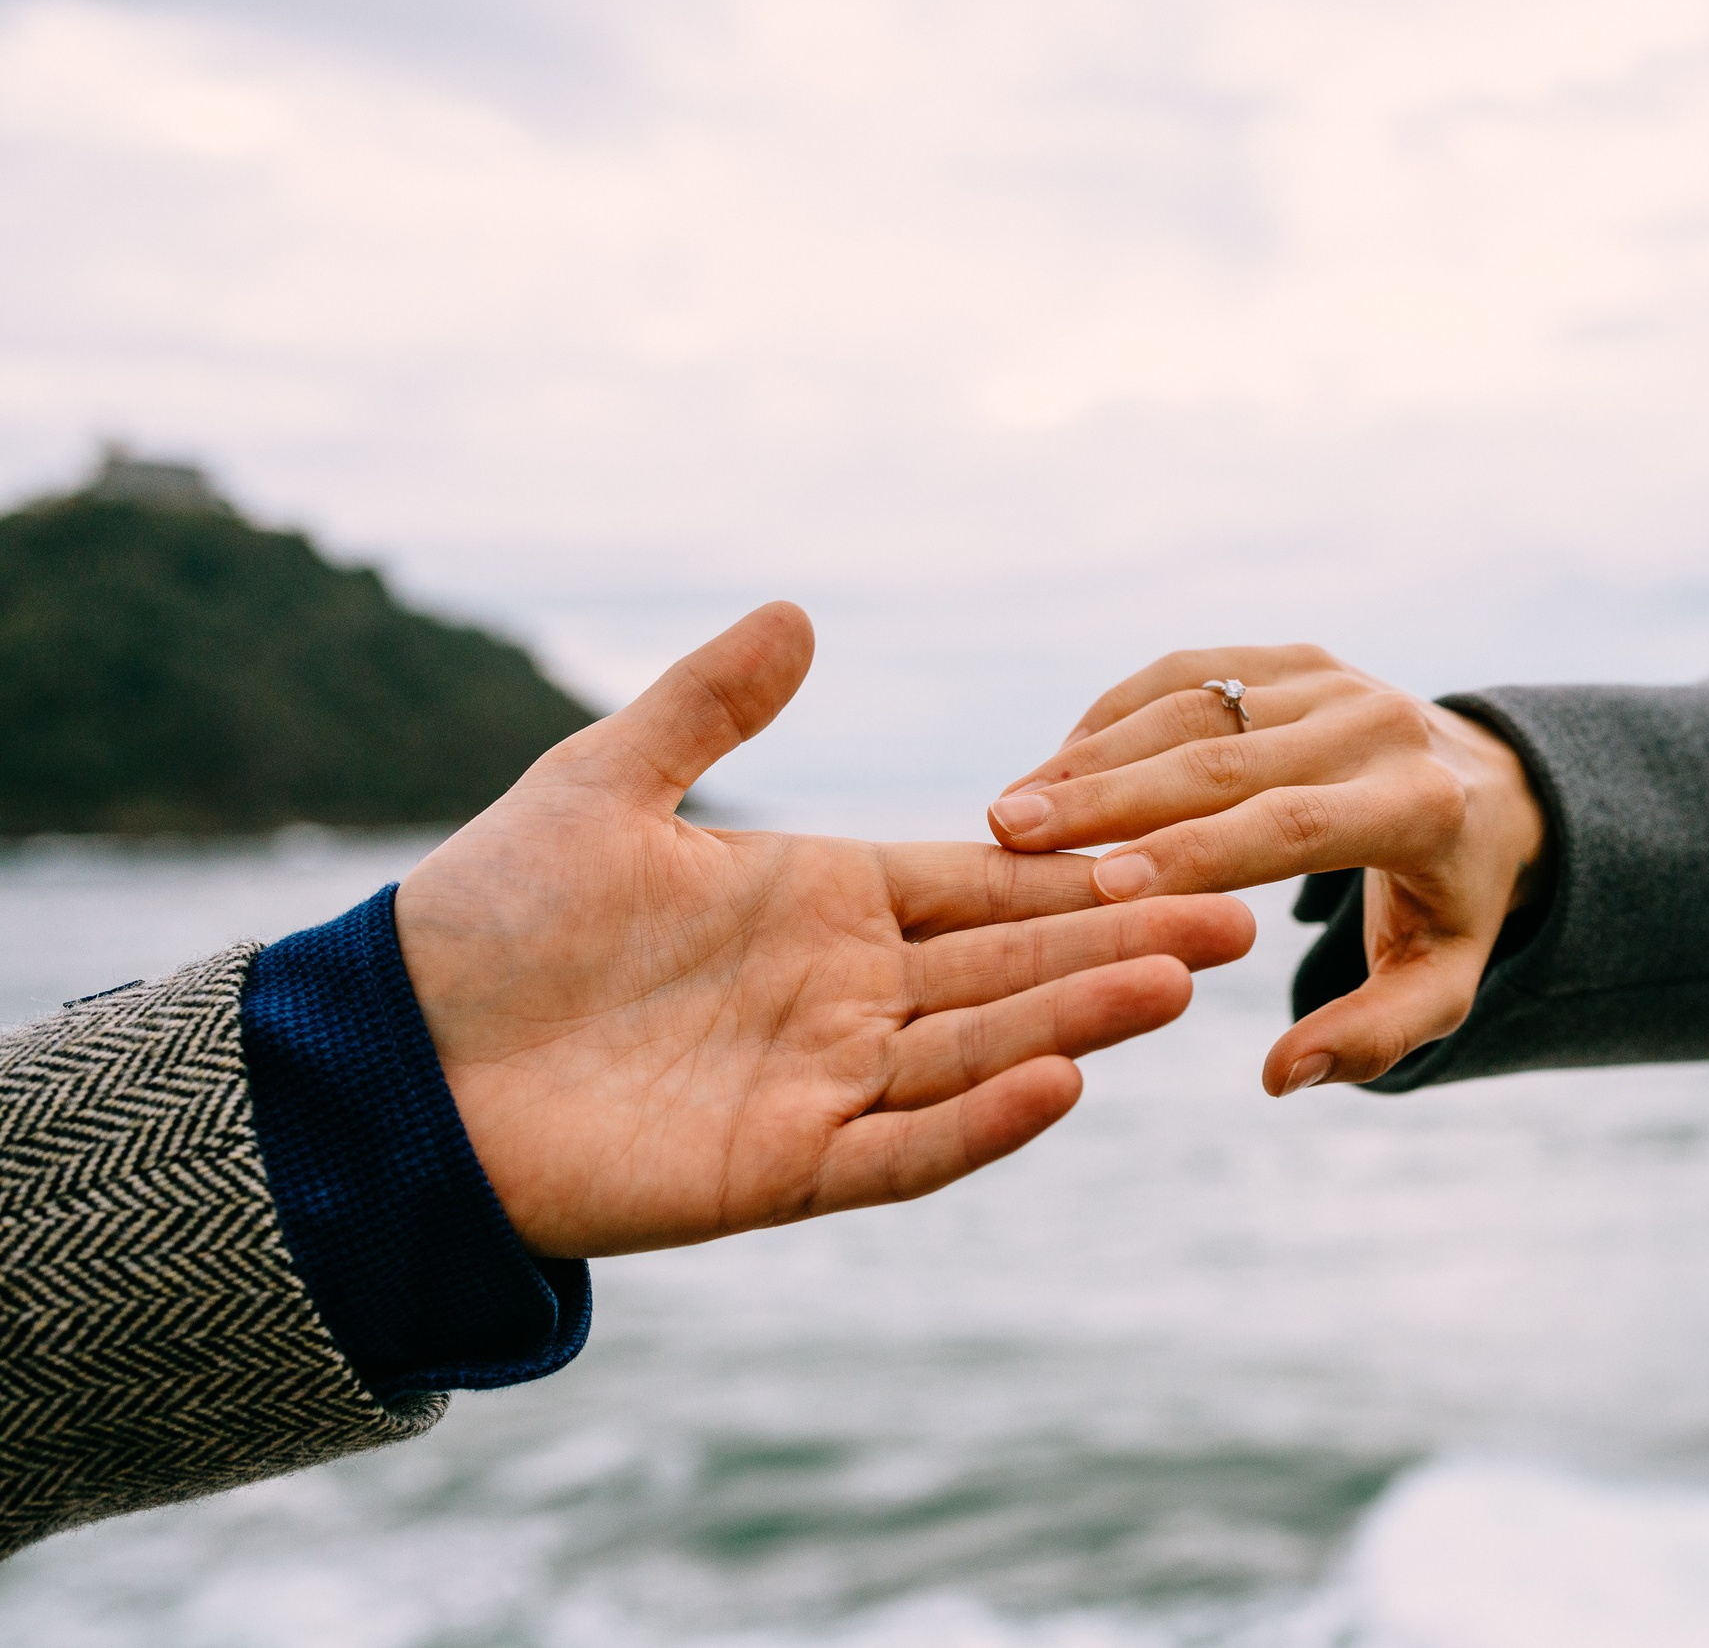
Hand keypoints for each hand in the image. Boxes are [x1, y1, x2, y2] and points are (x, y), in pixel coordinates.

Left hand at [394, 604, 1254, 1257]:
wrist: (395, 1061)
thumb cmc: (490, 918)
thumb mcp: (604, 784)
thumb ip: (709, 707)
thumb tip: (799, 614)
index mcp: (827, 903)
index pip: (982, 884)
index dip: (1077, 868)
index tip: (1179, 841)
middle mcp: (848, 994)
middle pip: (1012, 965)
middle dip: (1121, 943)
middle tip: (1239, 917)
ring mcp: (824, 1084)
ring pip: (980, 1051)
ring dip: (1078, 1020)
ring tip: (1177, 985)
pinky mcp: (783, 1168)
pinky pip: (902, 1149)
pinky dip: (979, 1123)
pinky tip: (1059, 1083)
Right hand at [984, 647, 1544, 1095]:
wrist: (1491, 792)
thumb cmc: (1451, 907)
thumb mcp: (1440, 984)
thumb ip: (1372, 1035)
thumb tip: (1279, 1075)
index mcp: (1418, 805)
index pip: (1291, 825)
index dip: (1193, 852)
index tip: (1101, 887)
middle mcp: (1379, 723)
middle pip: (1225, 758)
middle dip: (1109, 798)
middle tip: (1010, 836)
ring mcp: (1333, 678)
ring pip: (1194, 706)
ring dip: (1093, 757)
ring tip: (1010, 810)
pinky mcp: (1294, 657)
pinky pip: (1189, 675)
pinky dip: (1115, 717)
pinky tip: (1055, 768)